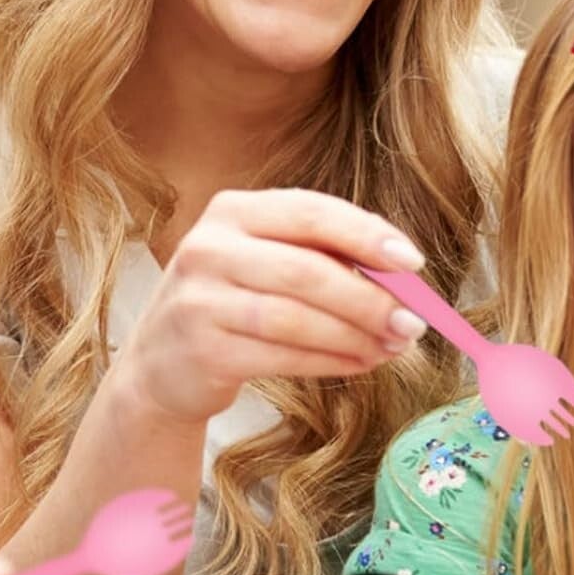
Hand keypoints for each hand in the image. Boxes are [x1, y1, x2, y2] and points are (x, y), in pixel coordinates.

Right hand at [109, 189, 430, 424]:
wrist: (161, 364)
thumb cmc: (233, 303)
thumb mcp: (265, 260)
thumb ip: (323, 257)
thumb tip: (402, 275)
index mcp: (232, 210)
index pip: (311, 212)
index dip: (367, 235)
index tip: (412, 262)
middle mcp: (209, 247)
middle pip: (307, 270)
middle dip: (370, 298)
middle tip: (412, 322)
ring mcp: (200, 299)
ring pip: (297, 318)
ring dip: (356, 335)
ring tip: (392, 347)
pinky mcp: (203, 349)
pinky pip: (283, 355)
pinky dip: (331, 361)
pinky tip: (360, 363)